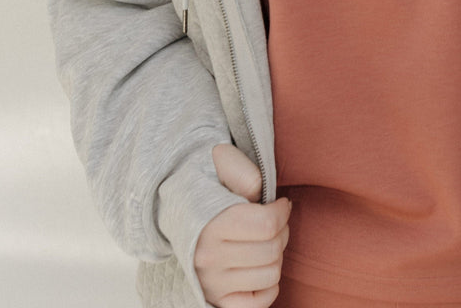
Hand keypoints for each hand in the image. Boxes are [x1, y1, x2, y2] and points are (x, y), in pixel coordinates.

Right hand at [194, 144, 291, 307]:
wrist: (177, 211)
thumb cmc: (209, 187)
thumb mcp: (223, 166)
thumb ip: (244, 173)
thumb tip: (260, 193)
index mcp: (211, 225)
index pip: (268, 224)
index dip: (282, 211)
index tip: (280, 204)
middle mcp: (208, 259)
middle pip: (273, 249)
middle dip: (282, 231)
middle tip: (273, 222)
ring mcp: (212, 284)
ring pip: (271, 275)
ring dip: (276, 256)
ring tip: (264, 241)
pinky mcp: (217, 301)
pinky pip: (261, 302)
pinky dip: (269, 285)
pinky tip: (259, 266)